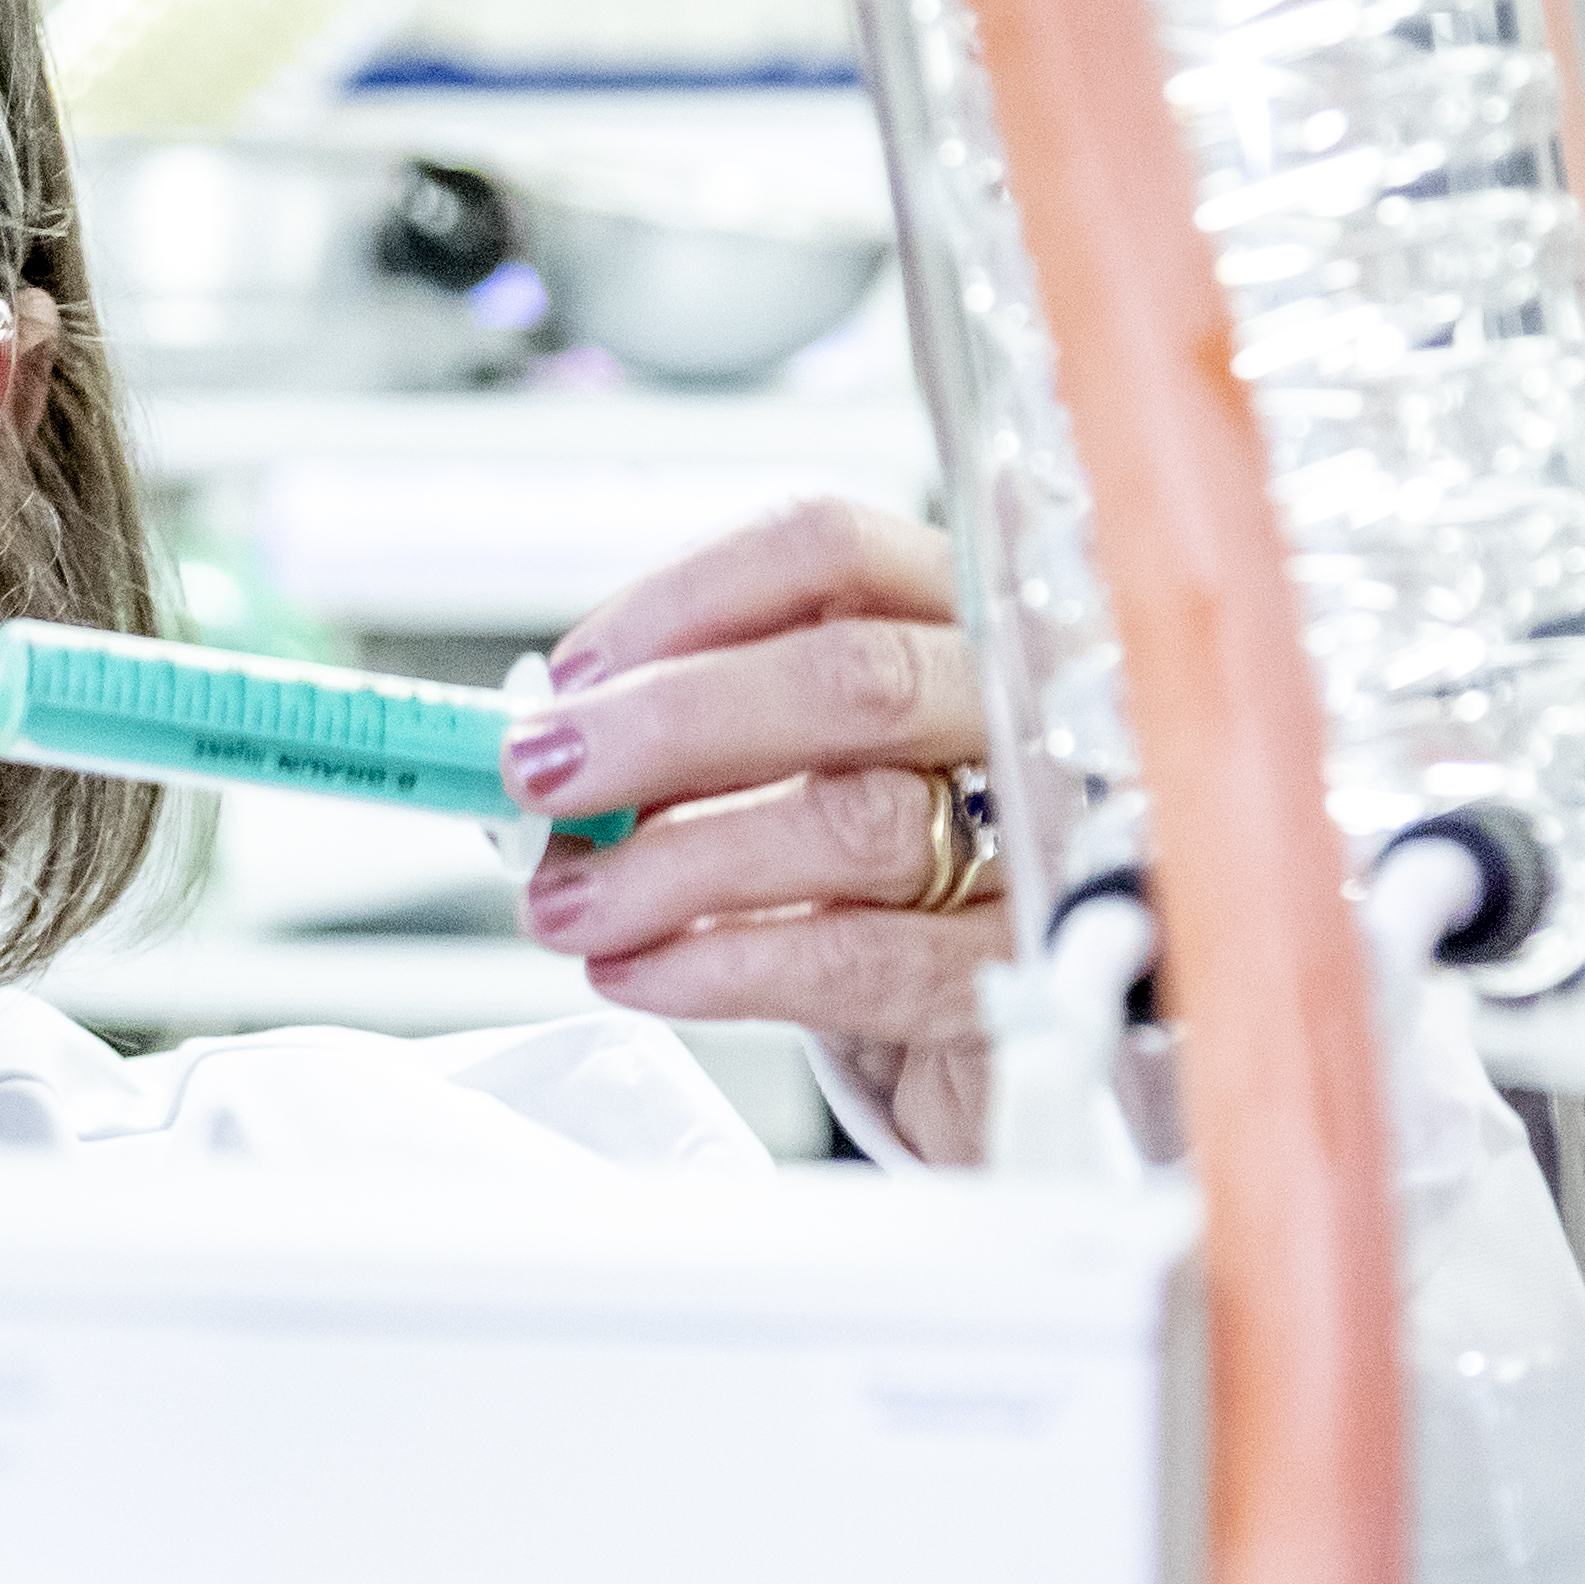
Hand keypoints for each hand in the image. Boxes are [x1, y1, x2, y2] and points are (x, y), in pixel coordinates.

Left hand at [500, 499, 1012, 1165]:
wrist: (979, 1035)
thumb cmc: (875, 884)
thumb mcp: (791, 776)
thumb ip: (692, 739)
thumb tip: (546, 736)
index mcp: (950, 619)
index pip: (831, 548)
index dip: (686, 599)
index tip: (575, 675)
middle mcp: (1019, 708)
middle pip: (852, 677)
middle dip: (669, 726)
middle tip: (544, 775)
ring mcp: (1040, 841)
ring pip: (853, 823)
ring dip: (675, 864)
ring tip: (569, 903)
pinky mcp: (1016, 974)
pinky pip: (862, 959)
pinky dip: (726, 964)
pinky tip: (639, 968)